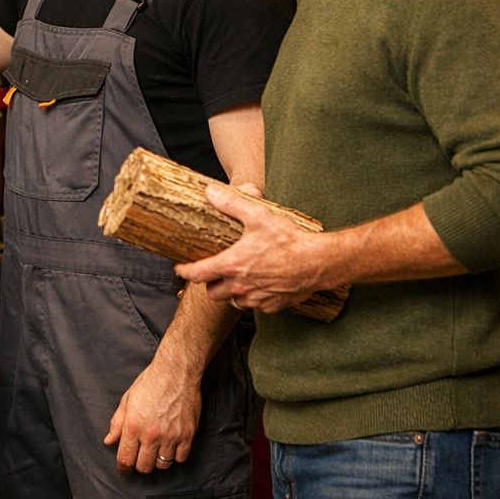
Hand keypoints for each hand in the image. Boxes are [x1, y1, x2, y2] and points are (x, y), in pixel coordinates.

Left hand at [104, 359, 201, 473]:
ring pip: (163, 464)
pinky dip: (175, 456)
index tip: (124, 468)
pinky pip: (181, 458)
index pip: (126, 459)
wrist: (176, 373)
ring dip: (158, 461)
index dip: (123, 467)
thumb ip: (117, 423)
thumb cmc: (151, 383)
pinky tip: (171, 447)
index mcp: (134, 426)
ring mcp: (171, 436)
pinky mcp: (187, 435)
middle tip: (141, 457)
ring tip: (156, 450)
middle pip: (144, 466)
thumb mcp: (127, 400)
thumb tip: (109, 441)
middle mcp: (152, 434)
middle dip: (140, 465)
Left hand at [175, 184, 331, 313]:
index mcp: (232, 265)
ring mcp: (257, 298)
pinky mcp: (273, 305)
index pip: (198, 274)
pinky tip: (261, 285)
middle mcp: (241, 286)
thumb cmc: (289, 239)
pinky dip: (254, 298)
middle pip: (213, 293)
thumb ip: (232, 203)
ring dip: (232, 293)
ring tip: (237, 279)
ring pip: (234, 302)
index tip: (180, 268)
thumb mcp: (258, 215)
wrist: (319, 262)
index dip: (184, 271)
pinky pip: (256, 306)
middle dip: (210, 284)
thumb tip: (210, 192)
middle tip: (214, 272)